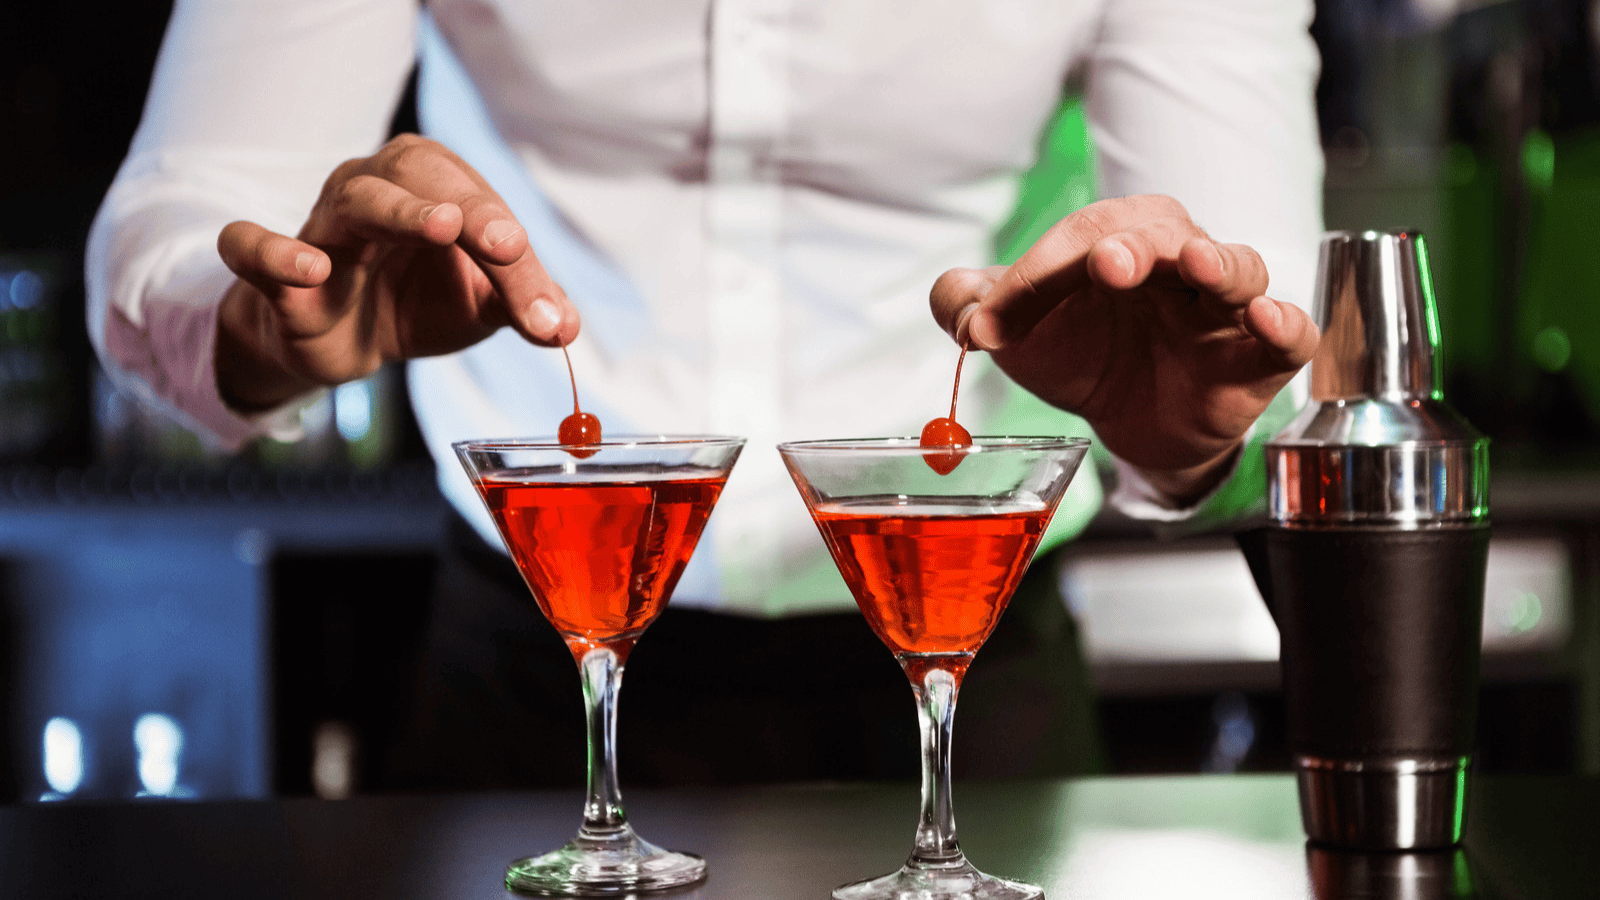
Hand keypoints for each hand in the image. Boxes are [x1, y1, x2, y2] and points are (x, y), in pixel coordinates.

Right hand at [214, 134, 579, 410]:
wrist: (343, 341)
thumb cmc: (417, 302)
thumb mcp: (479, 308)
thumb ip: (524, 309)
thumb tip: (565, 328)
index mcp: (434, 188)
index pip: (483, 210)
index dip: (518, 260)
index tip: (546, 311)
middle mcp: (377, 188)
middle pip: (425, 181)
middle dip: (471, 212)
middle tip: (508, 247)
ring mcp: (323, 224)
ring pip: (356, 199)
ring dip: (398, 211)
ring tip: (440, 227)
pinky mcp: (272, 269)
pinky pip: (254, 245)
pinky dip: (276, 250)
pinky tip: (312, 267)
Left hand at [930, 195, 1317, 503]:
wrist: (1131, 424)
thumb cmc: (1081, 356)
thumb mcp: (1018, 335)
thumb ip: (973, 308)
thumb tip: (958, 304)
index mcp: (1116, 240)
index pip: (1082, 236)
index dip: (1036, 274)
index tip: (993, 319)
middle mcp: (1176, 262)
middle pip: (1165, 233)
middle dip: (1135, 245)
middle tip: (1108, 262)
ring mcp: (1223, 308)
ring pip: (1238, 267)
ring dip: (1220, 264)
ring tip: (1197, 264)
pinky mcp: (1259, 358)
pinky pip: (1290, 332)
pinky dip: (1284, 321)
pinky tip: (1265, 318)